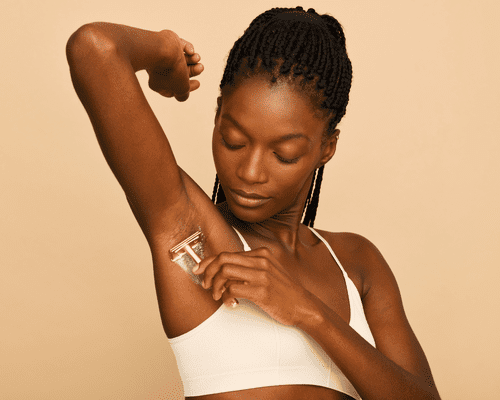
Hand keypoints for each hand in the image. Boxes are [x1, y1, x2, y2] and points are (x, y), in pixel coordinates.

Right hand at [147, 30, 203, 101]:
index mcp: (158, 82)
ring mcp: (162, 55)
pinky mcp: (166, 42)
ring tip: (197, 58)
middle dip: (193, 70)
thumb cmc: (170, 71)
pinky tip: (190, 50)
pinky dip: (187, 48)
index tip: (198, 83)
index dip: (188, 87)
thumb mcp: (181, 89)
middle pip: (179, 72)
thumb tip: (183, 96)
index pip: (174, 88)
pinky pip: (179, 45)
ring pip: (180, 58)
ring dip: (192, 59)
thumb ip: (183, 95)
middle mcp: (159, 69)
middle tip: (200, 68)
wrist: (163, 49)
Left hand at [193, 248, 316, 325]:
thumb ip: (249, 268)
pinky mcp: (262, 291)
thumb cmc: (284, 292)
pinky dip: (226, 297)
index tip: (199, 270)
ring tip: (218, 296)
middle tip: (206, 285)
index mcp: (260, 254)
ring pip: (225, 272)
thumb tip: (223, 271)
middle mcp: (261, 260)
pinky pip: (233, 289)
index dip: (208, 262)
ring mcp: (262, 275)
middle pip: (222, 260)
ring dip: (216, 286)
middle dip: (208, 273)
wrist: (304, 306)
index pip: (227, 253)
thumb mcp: (268, 272)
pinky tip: (231, 304)